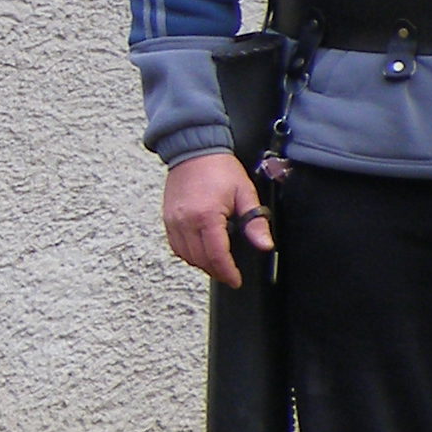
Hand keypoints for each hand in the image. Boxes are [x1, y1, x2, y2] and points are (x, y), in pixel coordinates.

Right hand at [164, 151, 273, 286]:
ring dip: (201, 264)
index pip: (216, 255)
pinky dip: (187, 254)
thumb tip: (264, 245)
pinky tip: (200, 252)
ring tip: (216, 264)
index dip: (227, 272)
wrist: (193, 151)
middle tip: (229, 275)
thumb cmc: (220, 169)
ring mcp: (173, 221)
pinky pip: (175, 245)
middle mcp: (186, 221)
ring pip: (185, 255)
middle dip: (216, 271)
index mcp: (207, 216)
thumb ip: (255, 222)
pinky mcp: (167, 219)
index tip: (236, 280)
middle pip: (199, 259)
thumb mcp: (245, 193)